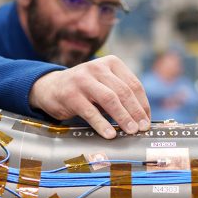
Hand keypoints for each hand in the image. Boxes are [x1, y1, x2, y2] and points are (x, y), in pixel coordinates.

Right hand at [30, 56, 150, 138]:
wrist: (51, 87)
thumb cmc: (84, 89)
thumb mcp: (103, 84)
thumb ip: (120, 95)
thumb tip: (141, 118)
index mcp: (111, 63)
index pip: (134, 84)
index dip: (143, 104)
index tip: (147, 120)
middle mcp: (97, 67)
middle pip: (123, 92)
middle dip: (135, 112)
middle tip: (142, 128)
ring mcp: (83, 80)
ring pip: (110, 100)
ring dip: (123, 117)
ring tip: (131, 131)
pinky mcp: (71, 94)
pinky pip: (90, 112)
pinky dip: (102, 124)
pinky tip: (110, 134)